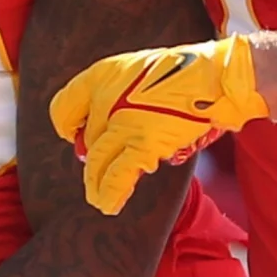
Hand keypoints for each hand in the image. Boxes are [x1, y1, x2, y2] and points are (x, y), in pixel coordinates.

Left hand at [49, 36, 268, 215]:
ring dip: (95, 183)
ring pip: (96, 161)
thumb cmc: (179, 76)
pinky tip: (107, 204)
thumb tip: (97, 136)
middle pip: (86, 139)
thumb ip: (114, 97)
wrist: (214, 77)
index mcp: (101, 73)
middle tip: (105, 165)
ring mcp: (124, 119)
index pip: (63, 108)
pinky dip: (109, 192)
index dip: (67, 127)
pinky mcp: (144, 142)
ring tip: (99, 199)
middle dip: (95, 155)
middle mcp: (106, 94)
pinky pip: (117, 175)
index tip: (76, 136)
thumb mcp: (137, 72)